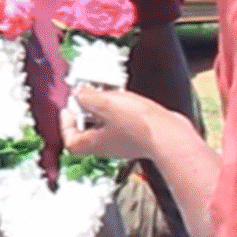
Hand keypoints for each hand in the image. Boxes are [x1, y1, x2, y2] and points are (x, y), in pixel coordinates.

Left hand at [64, 84, 178, 163]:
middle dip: (85, 111)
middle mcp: (108, 145)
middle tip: (88, 95)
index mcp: (94, 143)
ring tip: (107, 91)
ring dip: (104, 108)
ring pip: (106, 125)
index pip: (70, 141)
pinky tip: (125, 96)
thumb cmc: (139, 125)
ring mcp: (124, 142)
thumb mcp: (105, 104)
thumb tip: (79, 94)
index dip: (66, 124)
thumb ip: (87, 98)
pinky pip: (123, 122)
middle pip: (87, 132)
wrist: (171, 136)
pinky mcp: (139, 136)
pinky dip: (120, 109)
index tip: (69, 107)